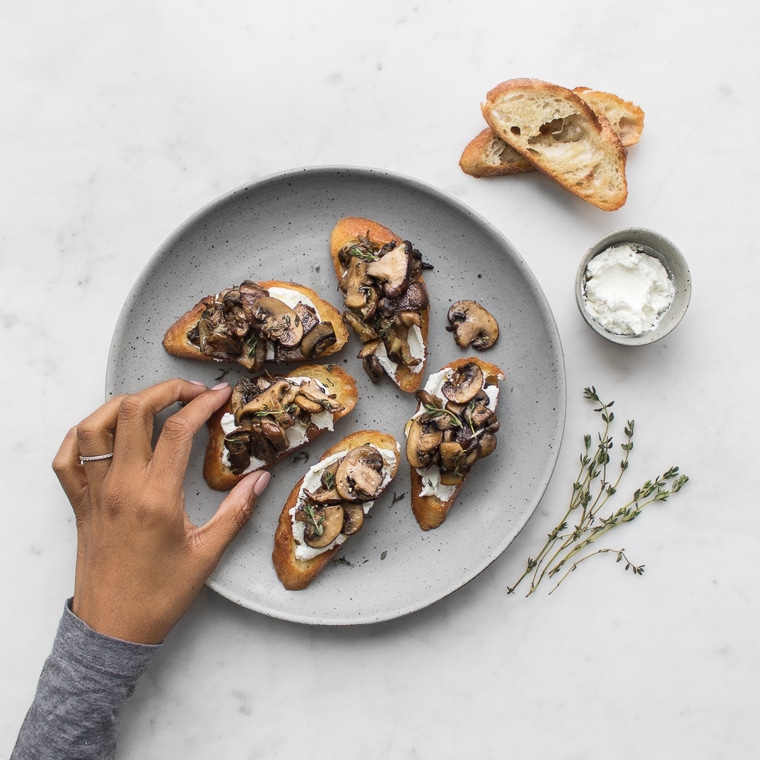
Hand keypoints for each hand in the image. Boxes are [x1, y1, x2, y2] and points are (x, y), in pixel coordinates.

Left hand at [52, 379, 269, 643]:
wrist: (113, 628)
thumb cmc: (160, 595)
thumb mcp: (207, 553)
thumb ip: (237, 511)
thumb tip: (261, 478)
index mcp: (155, 497)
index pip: (178, 430)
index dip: (202, 403)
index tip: (220, 395)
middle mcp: (120, 487)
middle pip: (133, 412)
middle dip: (166, 390)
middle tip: (192, 392)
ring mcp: (94, 493)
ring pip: (94, 427)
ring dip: (122, 404)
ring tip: (151, 404)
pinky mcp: (79, 504)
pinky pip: (67, 459)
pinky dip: (83, 436)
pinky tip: (106, 434)